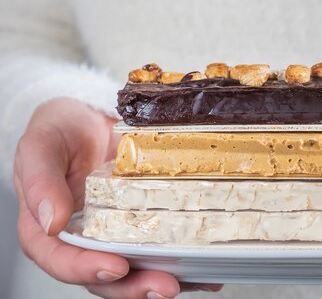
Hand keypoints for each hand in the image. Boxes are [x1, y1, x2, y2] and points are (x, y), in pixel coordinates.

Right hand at [13, 98, 221, 297]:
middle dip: (134, 286)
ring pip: (136, 267)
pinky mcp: (145, 220)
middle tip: (164, 286)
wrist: (90, 114)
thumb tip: (51, 222)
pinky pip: (161, 245)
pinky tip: (207, 269)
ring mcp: (116, 231)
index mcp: (48, 228)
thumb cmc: (60, 130)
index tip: (114, 267)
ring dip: (162, 279)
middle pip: (104, 276)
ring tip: (193, 281)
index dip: (86, 269)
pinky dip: (183, 261)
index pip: (61, 259)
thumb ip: (40, 181)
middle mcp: (84, 237)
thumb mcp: (41, 147)